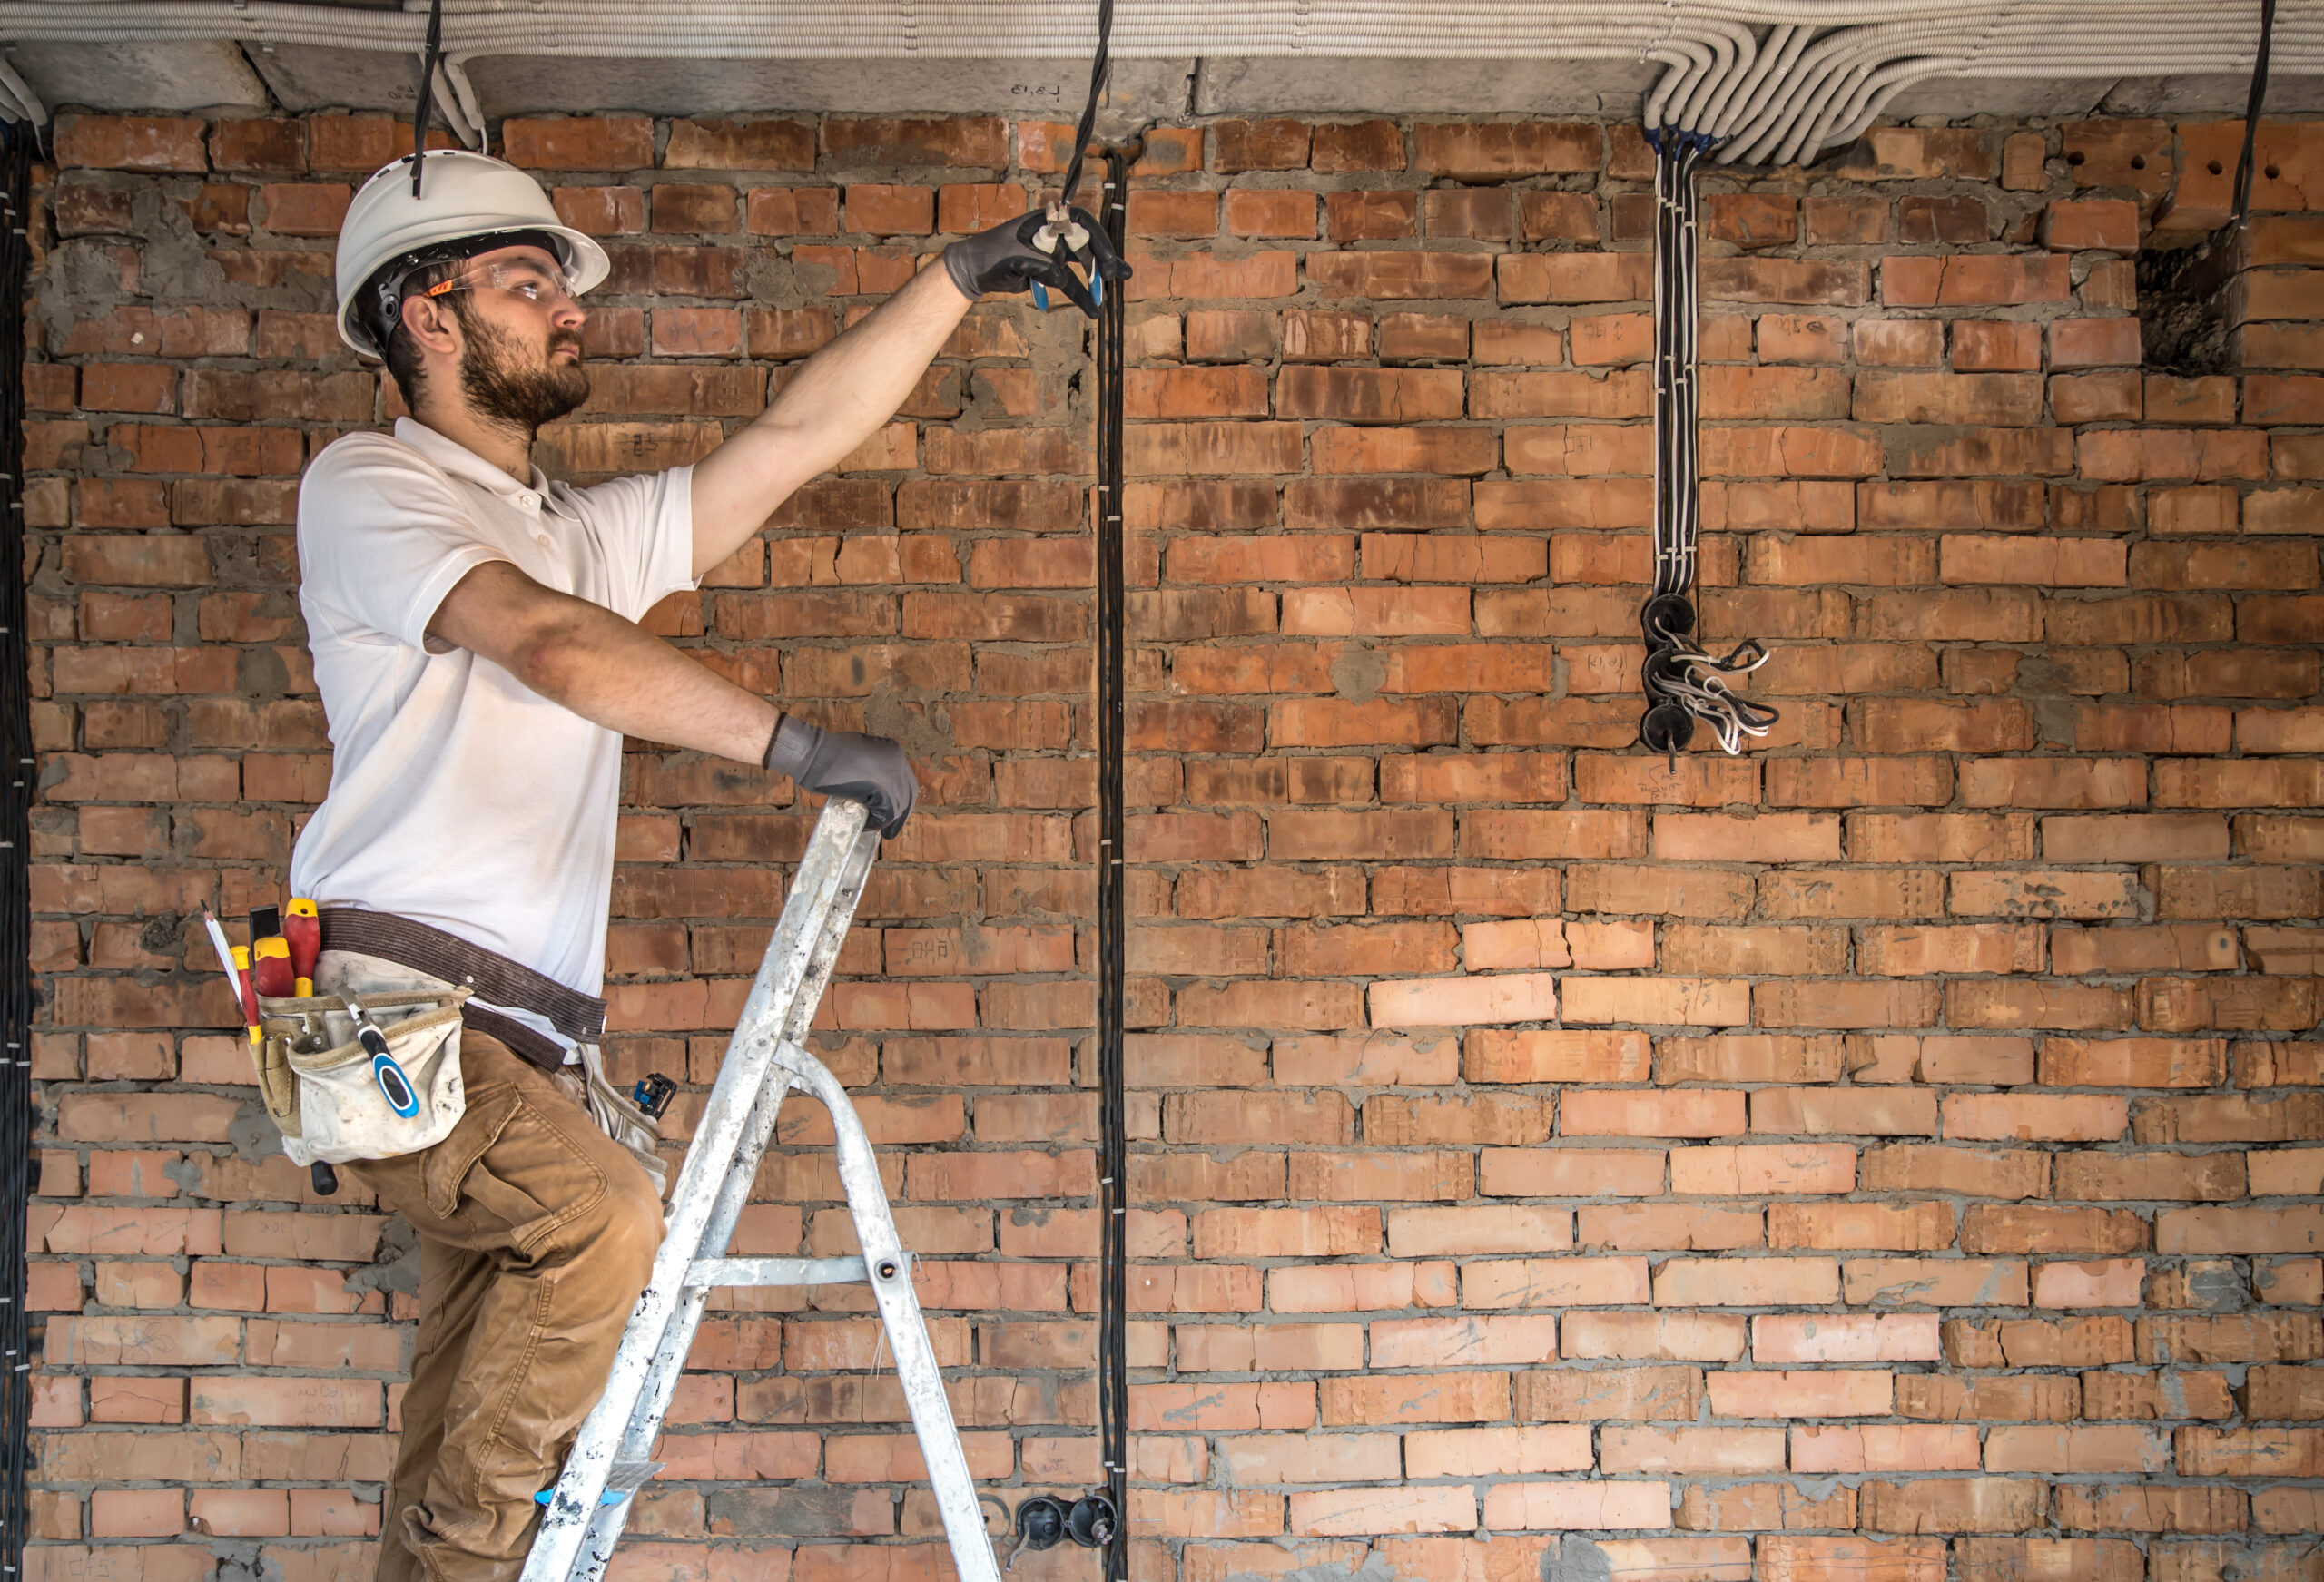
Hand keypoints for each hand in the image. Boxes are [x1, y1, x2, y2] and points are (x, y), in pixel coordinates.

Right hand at [763, 716, 917, 837]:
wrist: (815, 754)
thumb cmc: (827, 752)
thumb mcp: (858, 753)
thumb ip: (871, 767)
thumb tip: (873, 787)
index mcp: (893, 750)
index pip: (905, 780)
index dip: (900, 798)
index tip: (894, 812)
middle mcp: (899, 762)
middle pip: (908, 795)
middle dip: (900, 814)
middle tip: (890, 831)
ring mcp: (894, 779)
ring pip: (898, 808)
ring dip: (883, 820)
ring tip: (869, 825)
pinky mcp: (885, 794)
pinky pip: (886, 816)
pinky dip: (875, 824)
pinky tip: (864, 825)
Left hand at [942, 203, 1131, 317]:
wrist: (976, 270)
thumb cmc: (992, 256)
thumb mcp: (1014, 259)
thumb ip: (1039, 266)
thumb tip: (1061, 280)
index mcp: (1047, 222)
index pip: (1080, 223)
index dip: (1097, 239)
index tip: (1105, 259)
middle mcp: (1054, 235)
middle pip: (1086, 244)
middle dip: (1102, 260)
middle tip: (1113, 276)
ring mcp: (1053, 255)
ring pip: (1081, 266)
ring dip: (1096, 281)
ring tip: (1112, 292)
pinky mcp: (1049, 273)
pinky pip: (1070, 284)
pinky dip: (1080, 297)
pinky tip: (1093, 310)